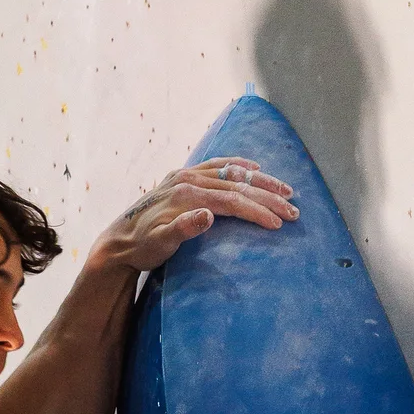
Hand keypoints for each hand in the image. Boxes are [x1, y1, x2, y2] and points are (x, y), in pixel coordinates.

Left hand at [91, 157, 297, 273]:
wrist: (119, 241)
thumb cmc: (142, 248)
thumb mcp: (159, 244)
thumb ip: (183, 229)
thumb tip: (209, 215)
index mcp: (186, 195)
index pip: (231, 201)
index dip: (257, 211)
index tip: (279, 223)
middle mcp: (188, 179)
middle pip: (237, 185)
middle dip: (268, 197)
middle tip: (293, 210)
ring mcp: (186, 176)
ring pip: (231, 172)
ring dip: (260, 181)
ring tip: (285, 190)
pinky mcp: (183, 177)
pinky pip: (216, 165)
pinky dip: (238, 165)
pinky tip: (254, 168)